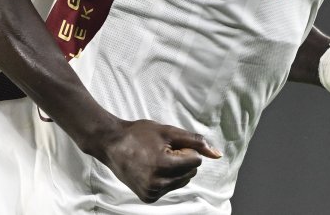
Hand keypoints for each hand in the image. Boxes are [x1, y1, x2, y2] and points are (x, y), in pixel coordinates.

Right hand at [93, 119, 221, 203]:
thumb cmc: (139, 134)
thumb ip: (194, 142)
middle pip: (191, 172)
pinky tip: (151, 169)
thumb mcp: (168, 131)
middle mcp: (158, 183)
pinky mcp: (148, 197)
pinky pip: (170, 188)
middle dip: (182, 160)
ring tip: (155, 159)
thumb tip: (217, 154)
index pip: (195, 161)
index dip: (185, 149)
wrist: (112, 144)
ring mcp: (152, 192)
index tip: (169, 144)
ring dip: (175, 170)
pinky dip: (166, 178)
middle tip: (161, 150)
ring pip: (182, 181)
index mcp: (163, 165)